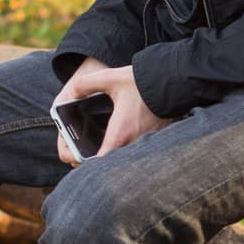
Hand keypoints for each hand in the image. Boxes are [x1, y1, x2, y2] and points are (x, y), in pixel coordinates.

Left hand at [52, 60, 172, 164]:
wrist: (172, 80)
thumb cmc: (141, 82)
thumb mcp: (110, 78)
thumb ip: (85, 84)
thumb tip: (70, 93)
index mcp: (120, 132)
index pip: (99, 162)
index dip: (84, 163)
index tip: (76, 155)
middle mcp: (134, 143)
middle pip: (110, 165)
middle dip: (94, 162)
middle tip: (83, 152)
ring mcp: (146, 144)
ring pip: (123, 161)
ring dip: (110, 157)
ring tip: (98, 148)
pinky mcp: (154, 140)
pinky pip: (136, 154)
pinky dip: (124, 152)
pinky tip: (119, 141)